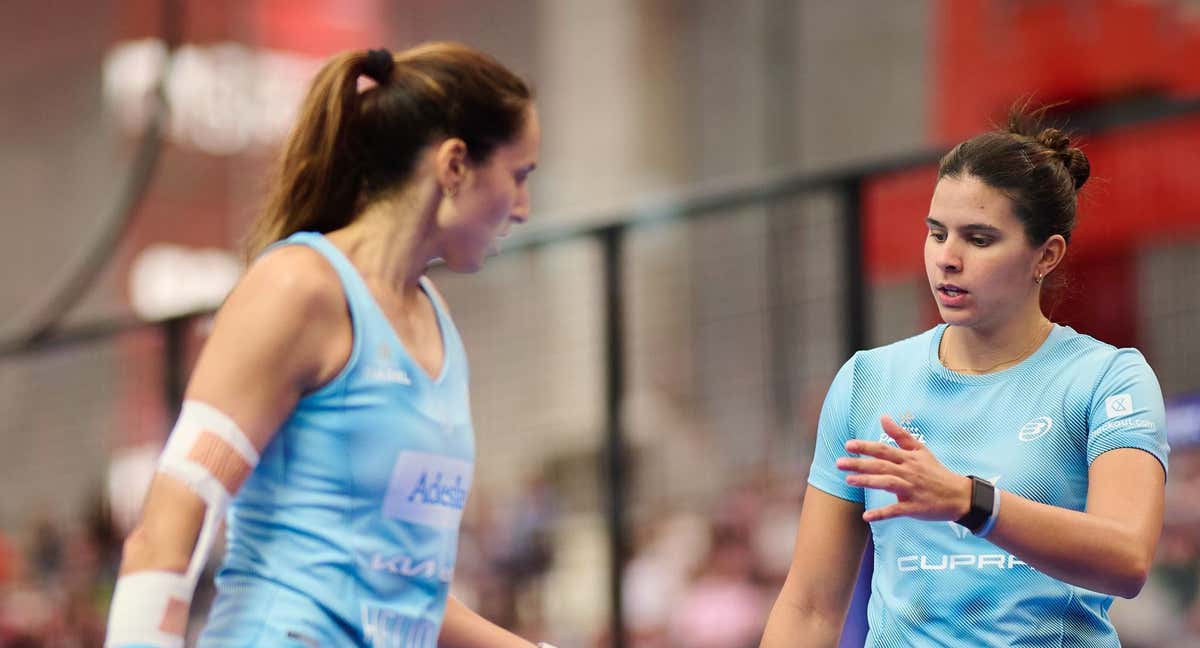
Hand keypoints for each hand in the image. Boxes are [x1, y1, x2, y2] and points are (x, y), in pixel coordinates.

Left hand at [836, 416, 971, 522]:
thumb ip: (900, 435)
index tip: (848, 445)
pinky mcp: (915, 507)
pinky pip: (896, 510)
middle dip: (859, 464)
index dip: (866, 447)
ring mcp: (912, 490)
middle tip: (839, 463)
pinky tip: (866, 516)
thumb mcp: (920, 450)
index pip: (884, 450)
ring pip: (887, 484)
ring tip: (849, 481)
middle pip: (881, 466)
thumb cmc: (936, 472)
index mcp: (908, 458)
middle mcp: (909, 472)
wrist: (959, 495)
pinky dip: (882, 513)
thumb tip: (883, 417)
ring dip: (868, 482)